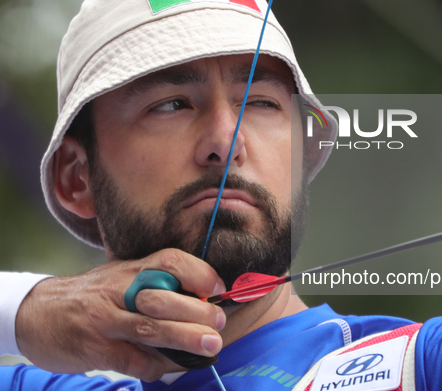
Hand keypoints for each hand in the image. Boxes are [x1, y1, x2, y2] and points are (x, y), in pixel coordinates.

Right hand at [15, 249, 225, 381]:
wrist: (37, 313)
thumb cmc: (92, 296)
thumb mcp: (121, 278)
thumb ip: (154, 285)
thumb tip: (203, 297)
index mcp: (130, 270)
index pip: (170, 260)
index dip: (198, 272)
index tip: (218, 287)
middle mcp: (119, 290)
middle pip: (164, 298)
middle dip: (198, 311)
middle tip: (219, 323)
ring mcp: (105, 319)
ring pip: (150, 329)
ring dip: (185, 338)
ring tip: (211, 345)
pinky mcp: (95, 347)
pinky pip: (132, 360)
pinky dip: (154, 366)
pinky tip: (166, 366)